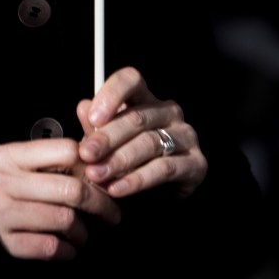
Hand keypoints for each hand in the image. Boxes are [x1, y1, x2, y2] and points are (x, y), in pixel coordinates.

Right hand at [0, 135, 121, 260]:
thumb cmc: (10, 184)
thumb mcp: (27, 159)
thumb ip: (61, 146)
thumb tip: (92, 117)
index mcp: (9, 155)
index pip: (66, 151)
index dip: (90, 164)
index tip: (102, 177)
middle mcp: (2, 181)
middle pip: (71, 190)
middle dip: (101, 203)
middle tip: (113, 212)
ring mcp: (2, 214)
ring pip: (65, 220)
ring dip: (84, 231)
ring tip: (85, 232)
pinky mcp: (7, 243)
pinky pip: (51, 248)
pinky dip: (67, 250)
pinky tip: (69, 247)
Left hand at [77, 66, 207, 198]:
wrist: (158, 197)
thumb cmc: (130, 161)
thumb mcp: (108, 144)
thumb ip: (96, 127)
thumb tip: (83, 106)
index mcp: (146, 98)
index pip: (131, 80)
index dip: (111, 94)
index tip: (92, 116)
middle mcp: (169, 111)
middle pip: (137, 117)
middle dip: (107, 137)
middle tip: (86, 154)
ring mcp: (185, 135)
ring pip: (149, 142)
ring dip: (120, 160)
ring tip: (97, 174)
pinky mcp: (196, 163)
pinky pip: (164, 168)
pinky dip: (138, 180)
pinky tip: (118, 188)